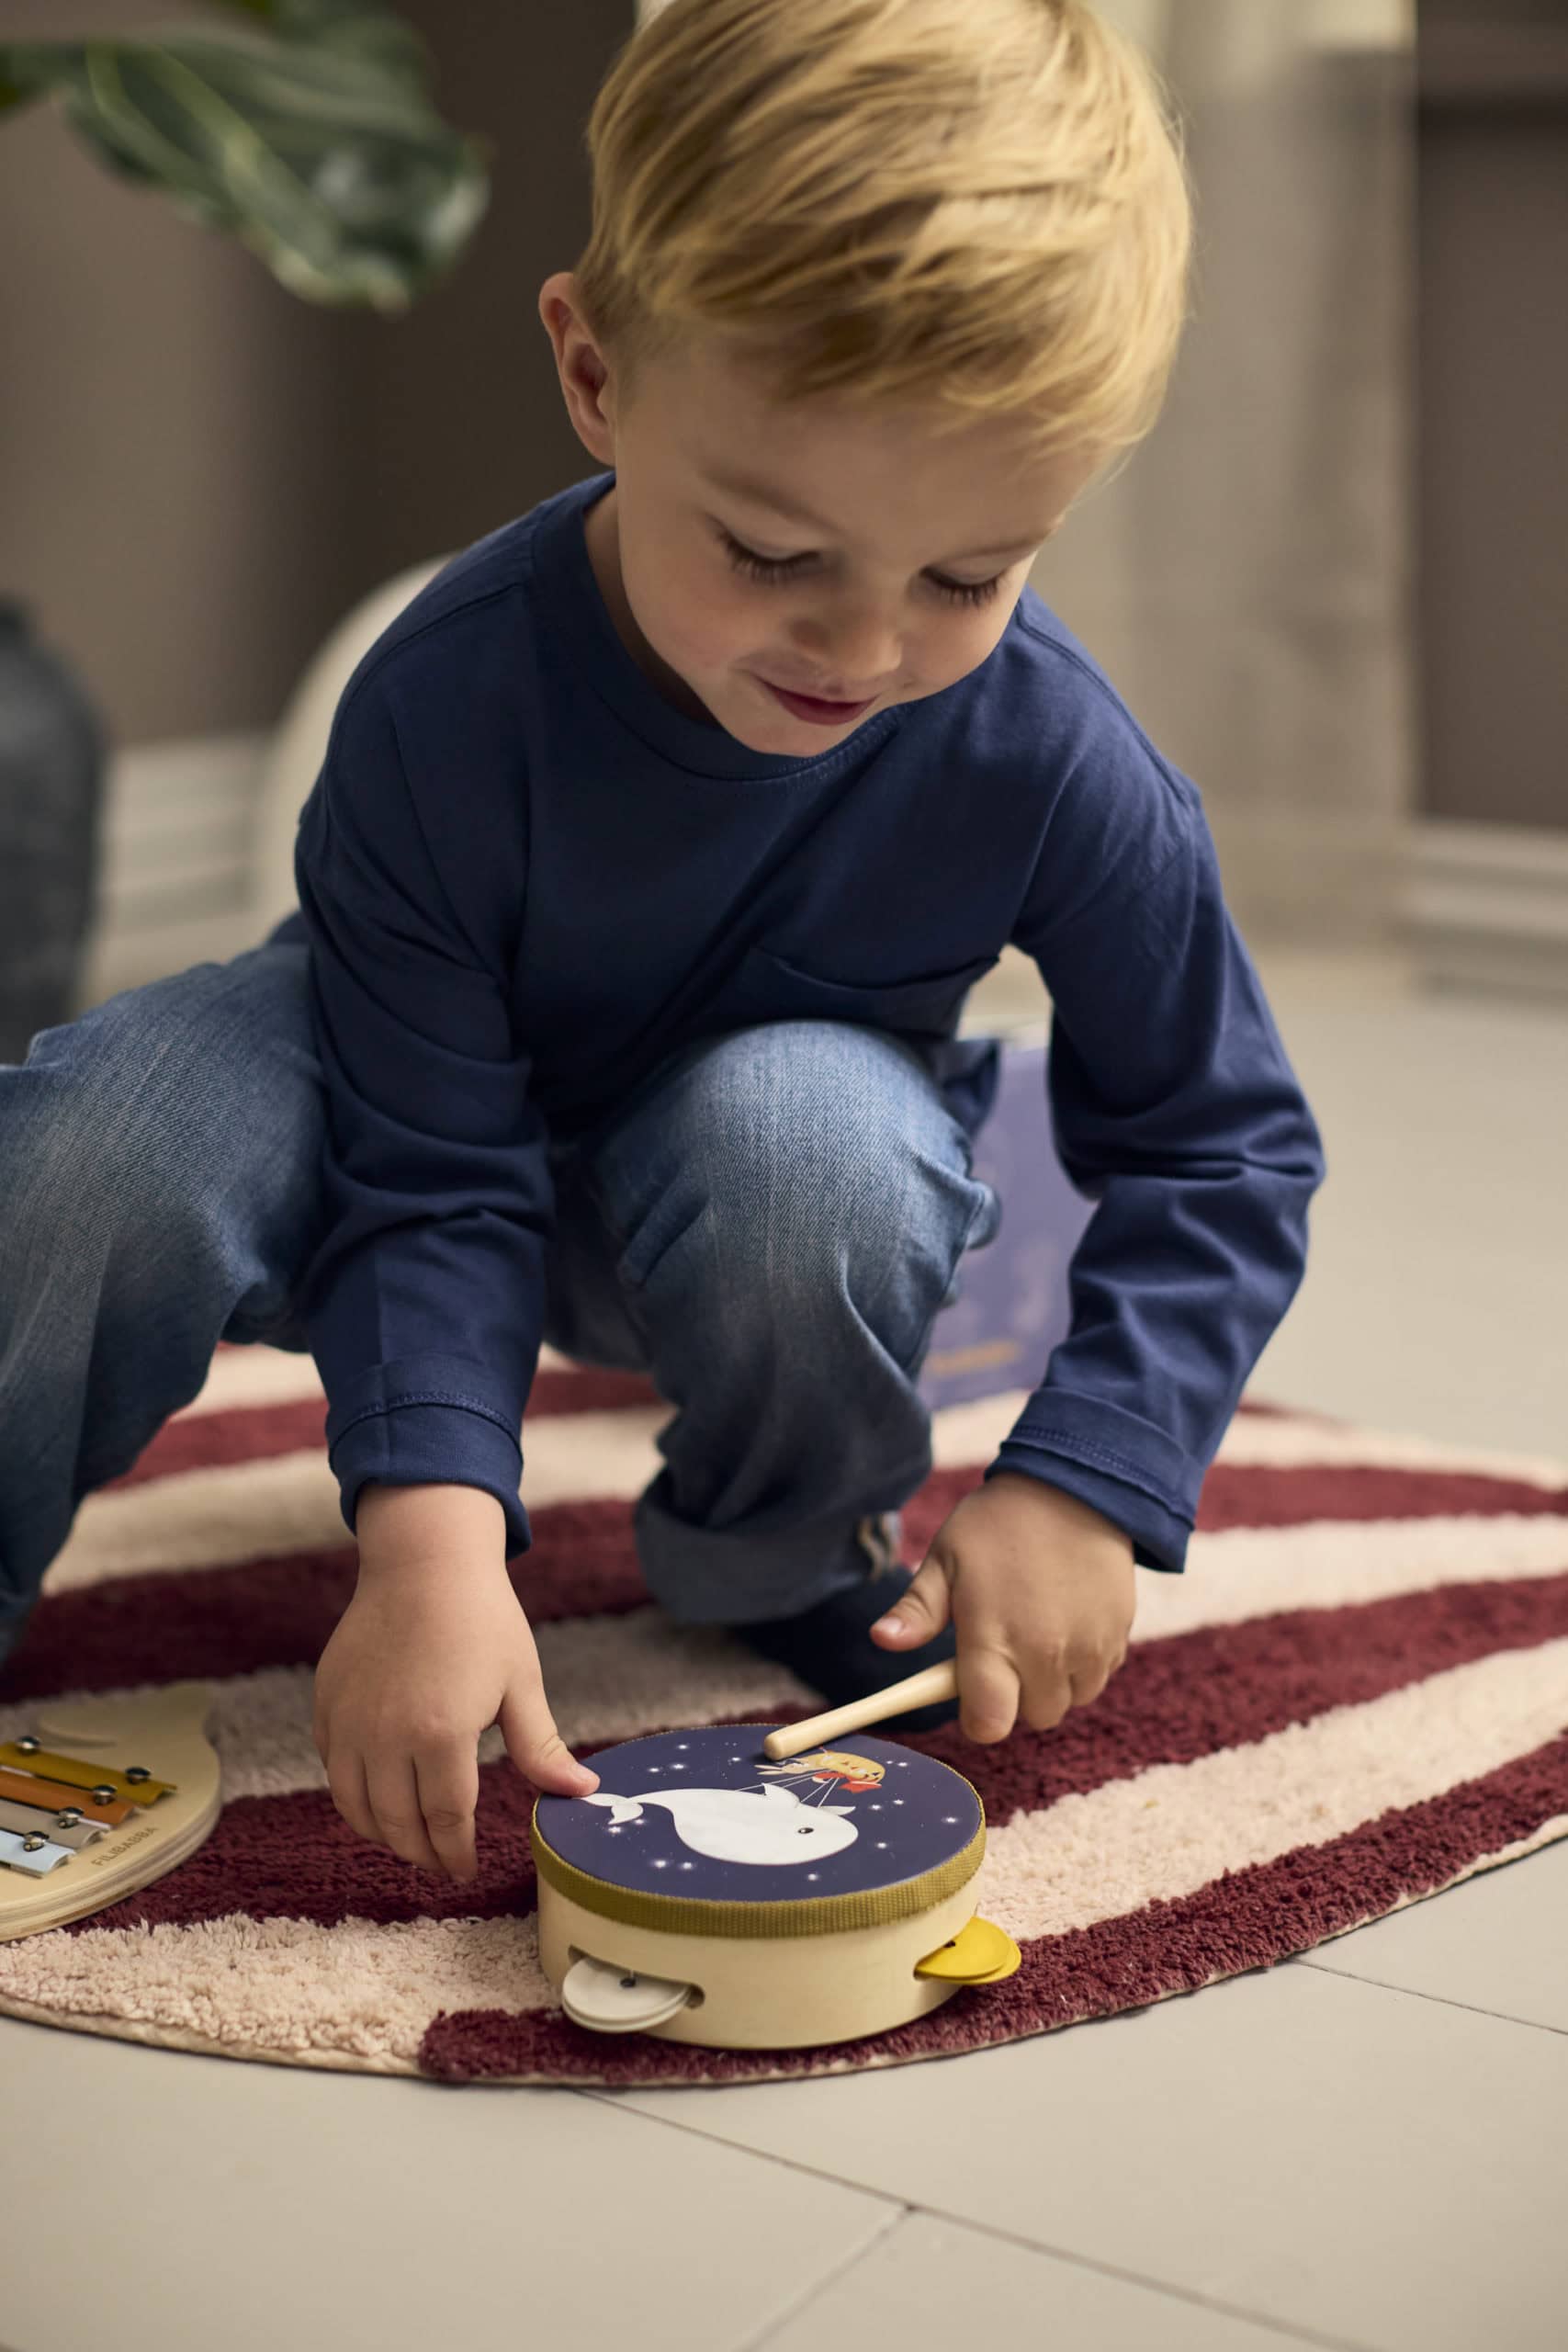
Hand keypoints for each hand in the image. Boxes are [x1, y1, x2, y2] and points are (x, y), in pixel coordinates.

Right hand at [312, 1552, 598, 1882]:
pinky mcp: (327, 1705)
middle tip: (442, 1862)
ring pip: (356, 1807)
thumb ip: (542, 1749)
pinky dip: (354, 1795)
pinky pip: (334, 1770)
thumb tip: (584, 1794)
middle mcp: (385, 1737)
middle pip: (398, 1825)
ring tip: (409, 1840)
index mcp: (440, 1736)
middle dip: (422, 1854)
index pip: (445, 1822)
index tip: (465, 1868)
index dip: (456, 1853)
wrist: (423, 1561)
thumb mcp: (520, 1683)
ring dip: (383, 1834)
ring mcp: (349, 1722)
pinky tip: (378, 1796)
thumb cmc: (482, 1618)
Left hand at [868, 1472, 1134, 1741]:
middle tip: (1005, 1649)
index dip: (978, 1718)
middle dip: (1014, 1696)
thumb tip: (881, 1640)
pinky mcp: (1118, 1637)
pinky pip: (1099, 1677)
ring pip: (1069, 1701)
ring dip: (1052, 1683)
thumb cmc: (998, 1524)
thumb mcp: (946, 1559)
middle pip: (1031, 1717)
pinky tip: (1068, 1623)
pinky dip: (1083, 1664)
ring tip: (1036, 1632)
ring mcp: (1088, 1648)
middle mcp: (1045, 1653)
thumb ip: (917, 1610)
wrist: (1076, 1488)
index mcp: (994, 1638)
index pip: (989, 1723)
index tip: (972, 1691)